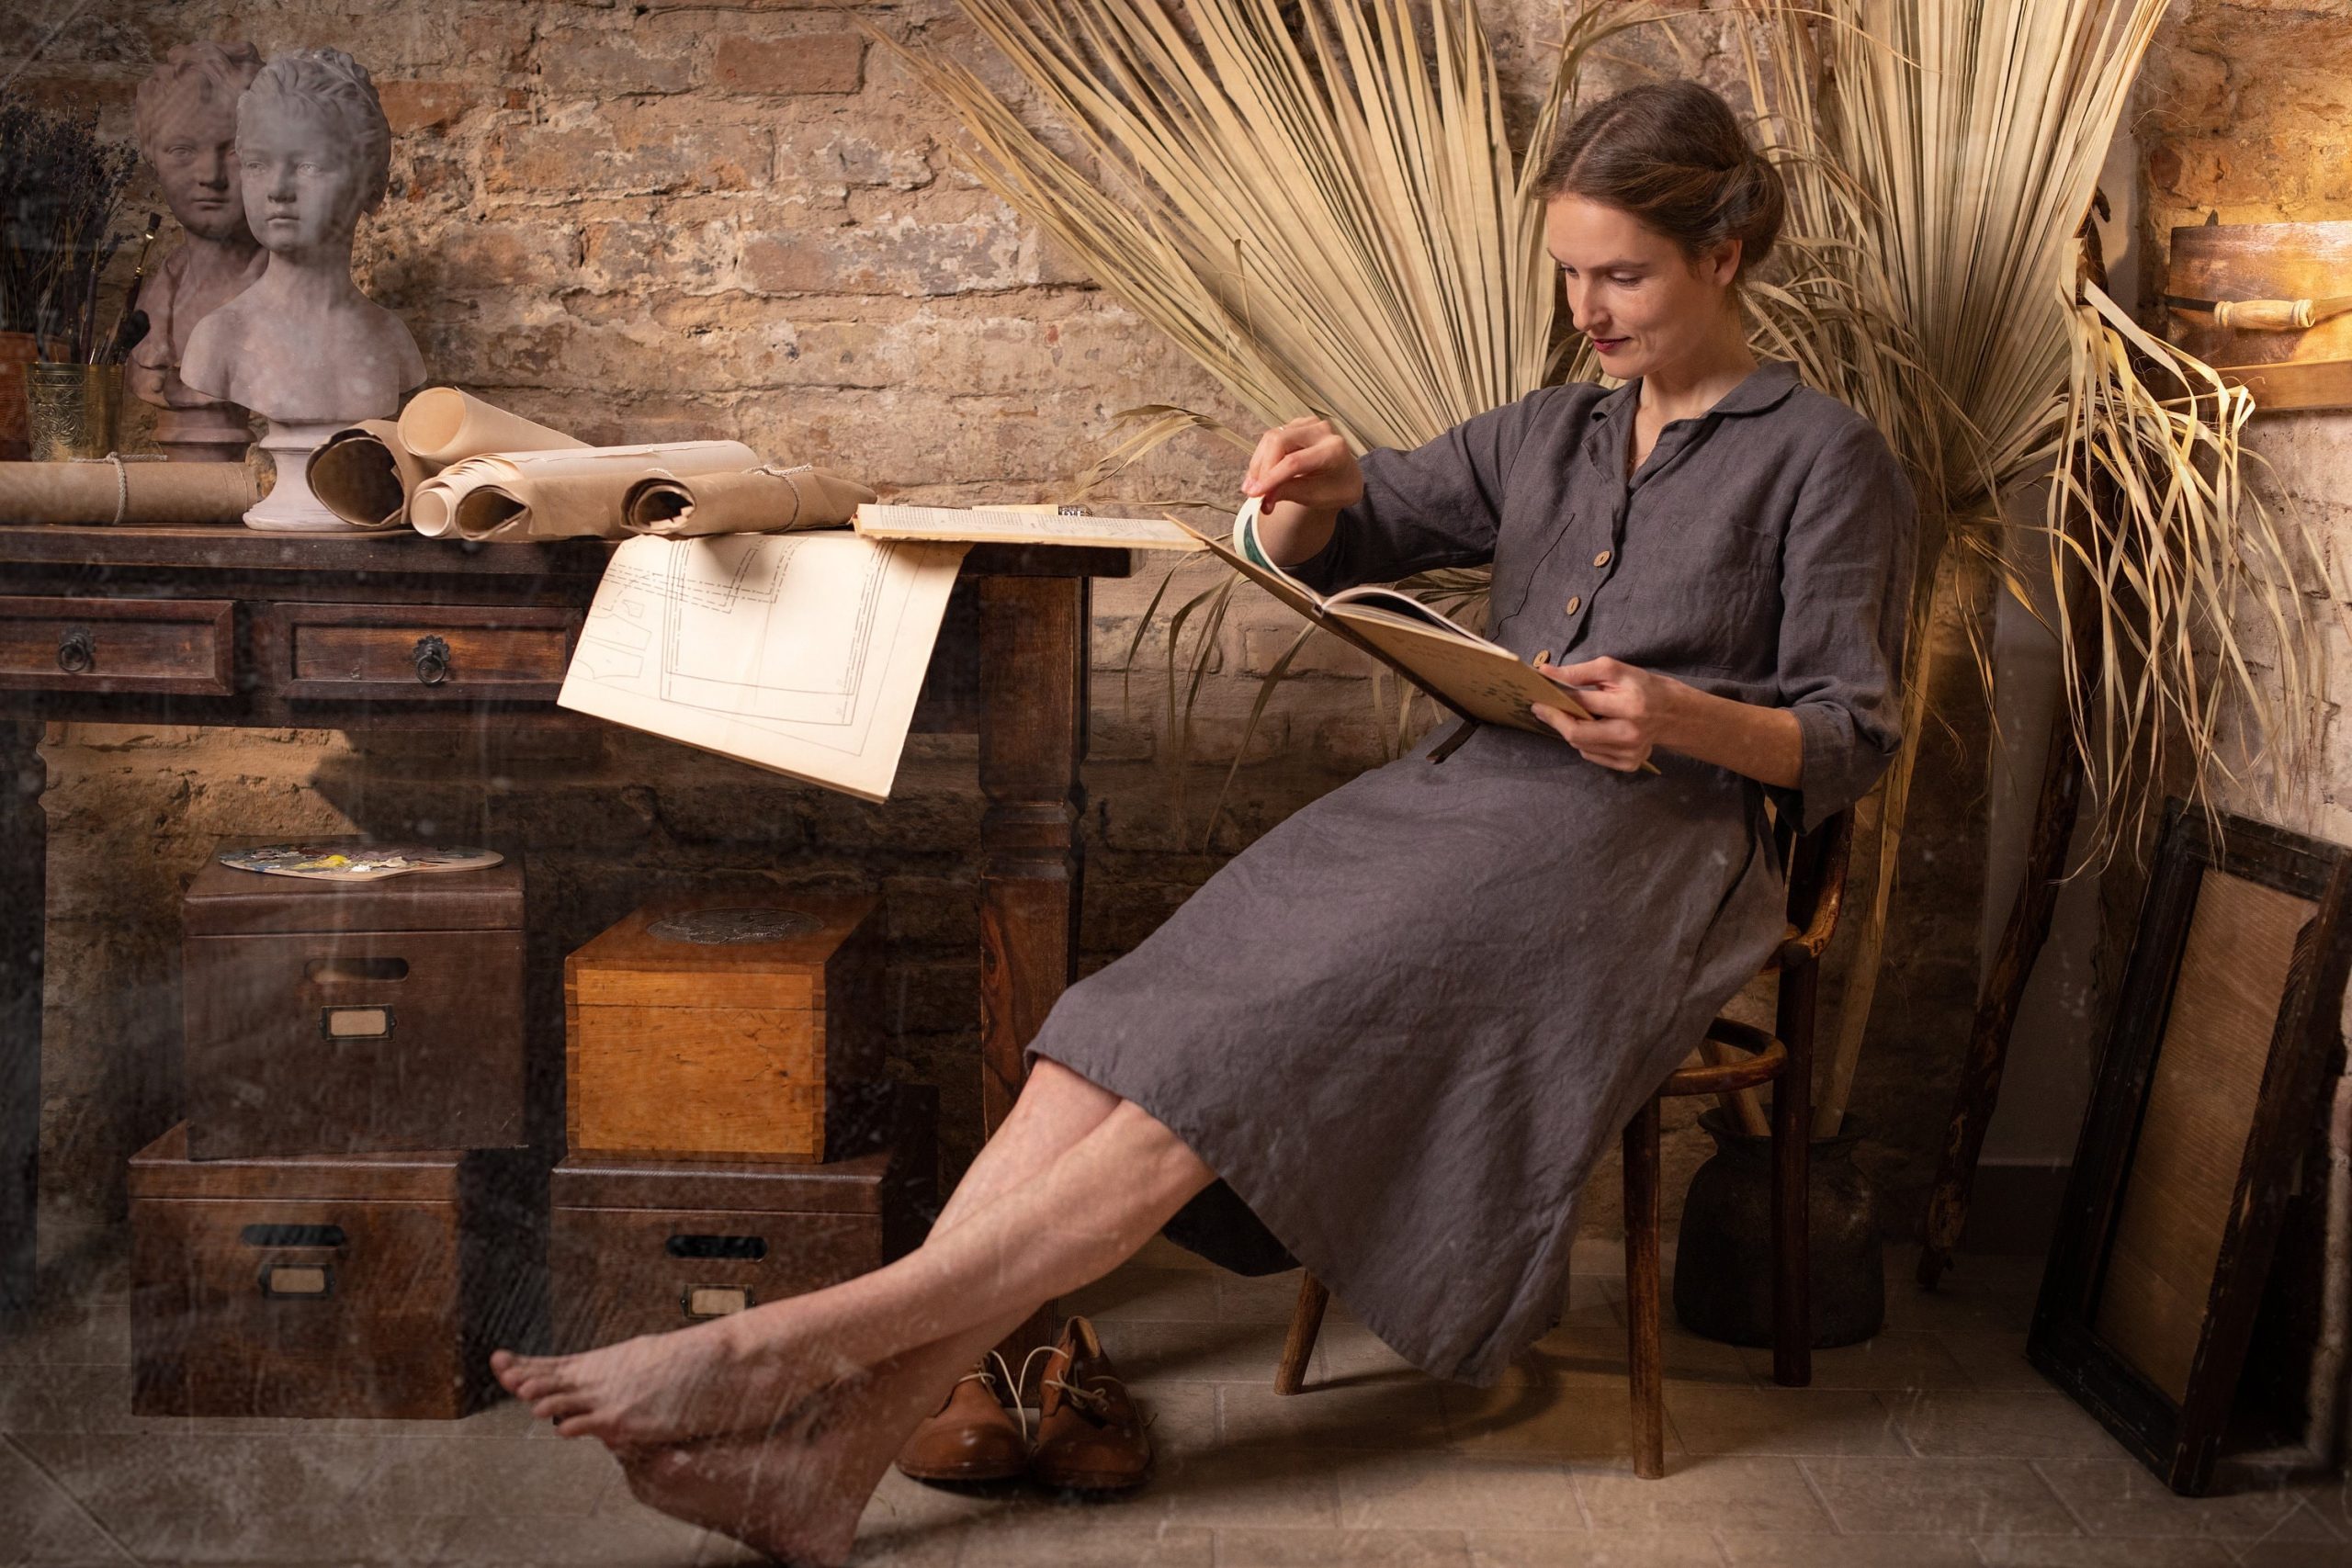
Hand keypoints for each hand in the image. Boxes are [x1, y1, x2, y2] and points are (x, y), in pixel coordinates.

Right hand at [1242, 417, 1363, 511]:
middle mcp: (1321, 431)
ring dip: (1258, 464)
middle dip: (1262, 468)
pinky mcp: (1296, 425)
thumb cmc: (1334, 489)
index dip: (1271, 477)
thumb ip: (1289, 493)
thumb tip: (1262, 498)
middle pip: (1279, 441)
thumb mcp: (1316, 497)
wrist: (1344, 478)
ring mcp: (1308, 424)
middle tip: (1253, 492)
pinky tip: (1259, 477)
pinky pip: (1271, 438)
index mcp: (1334, 450)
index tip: (1255, 494)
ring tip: (1253, 488)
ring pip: (1271, 438)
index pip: (1295, 461)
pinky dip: (1262, 458)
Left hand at [1531, 655, 1681, 771]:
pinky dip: (1585, 742)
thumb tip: (1545, 672)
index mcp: (1631, 705)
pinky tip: (1591, 729)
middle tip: (1540, 709)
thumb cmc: (1640, 686)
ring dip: (1570, 730)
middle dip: (1554, 720)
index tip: (1539, 695)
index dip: (1557, 699)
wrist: (1672, 713)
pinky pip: (1592, 755)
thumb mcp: (1614, 670)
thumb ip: (1579, 672)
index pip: (1583, 703)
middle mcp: (1631, 733)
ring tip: (1570, 715)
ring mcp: (1631, 752)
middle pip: (1577, 733)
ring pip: (1581, 746)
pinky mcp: (1629, 764)